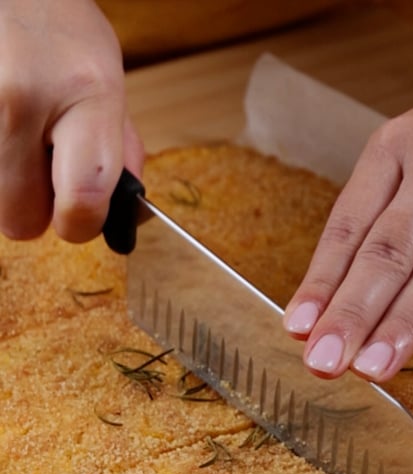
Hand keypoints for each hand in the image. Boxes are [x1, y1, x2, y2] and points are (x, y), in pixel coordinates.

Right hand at [0, 0, 142, 242]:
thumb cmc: (60, 28)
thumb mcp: (109, 82)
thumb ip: (117, 151)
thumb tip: (120, 212)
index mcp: (86, 97)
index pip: (83, 201)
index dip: (80, 226)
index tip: (79, 220)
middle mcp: (22, 101)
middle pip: (18, 220)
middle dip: (34, 208)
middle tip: (42, 171)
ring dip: (8, 183)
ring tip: (20, 135)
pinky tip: (5, 122)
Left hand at [283, 26, 412, 381]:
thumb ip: (401, 210)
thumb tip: (362, 295)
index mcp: (401, 147)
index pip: (350, 226)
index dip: (322, 282)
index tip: (298, 331)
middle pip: (389, 248)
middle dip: (352, 312)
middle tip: (323, 364)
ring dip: (405, 319)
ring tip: (374, 368)